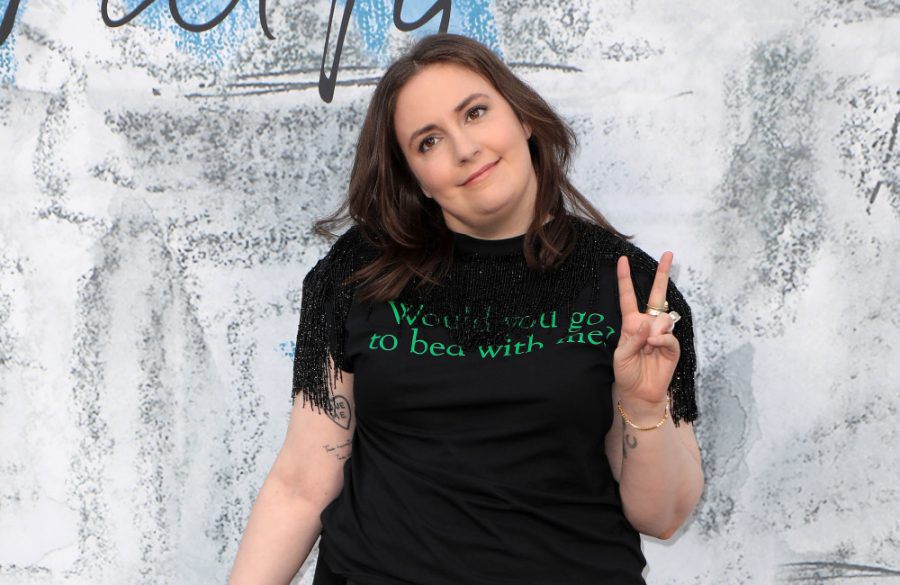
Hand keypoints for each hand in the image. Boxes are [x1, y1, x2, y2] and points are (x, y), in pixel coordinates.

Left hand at [613, 252, 679, 410]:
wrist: (639, 393)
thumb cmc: (626, 373)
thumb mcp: (620, 356)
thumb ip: (632, 339)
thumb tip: (648, 324)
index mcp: (631, 323)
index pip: (627, 297)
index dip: (625, 279)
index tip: (622, 260)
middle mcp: (647, 325)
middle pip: (656, 295)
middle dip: (662, 274)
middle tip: (668, 254)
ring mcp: (661, 334)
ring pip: (663, 318)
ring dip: (655, 330)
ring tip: (648, 347)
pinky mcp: (672, 347)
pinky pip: (669, 336)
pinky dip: (661, 340)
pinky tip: (655, 346)